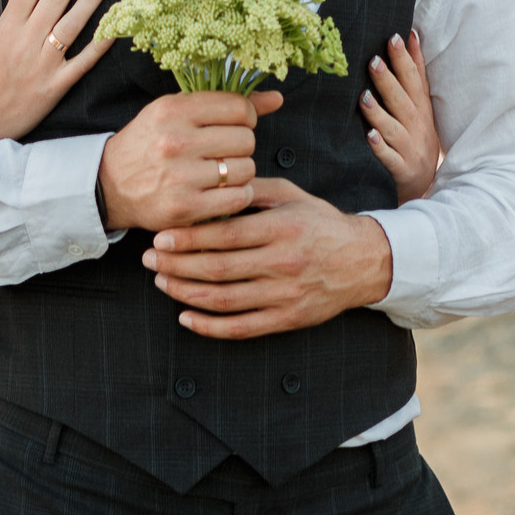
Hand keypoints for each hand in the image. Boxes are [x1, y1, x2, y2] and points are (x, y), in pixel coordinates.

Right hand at [98, 89, 279, 232]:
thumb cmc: (149, 143)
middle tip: (223, 153)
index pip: (239, 108)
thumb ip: (227, 104)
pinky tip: (221, 192)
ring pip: (245, 170)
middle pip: (246, 140)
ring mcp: (179, 176)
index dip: (245, 118)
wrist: (109, 183)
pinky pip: (237, 198)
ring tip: (220, 173)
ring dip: (240, 173)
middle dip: (241, 147)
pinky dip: (236, 196)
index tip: (232, 127)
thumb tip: (277, 98)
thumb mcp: (178, 112)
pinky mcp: (184, 208)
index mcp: (173, 110)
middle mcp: (175, 141)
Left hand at [142, 178, 393, 338]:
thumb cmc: (321, 223)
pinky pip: (242, 328)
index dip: (188, 238)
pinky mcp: (288, 318)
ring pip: (225, 300)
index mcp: (282, 228)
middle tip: (150, 259)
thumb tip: (210, 186)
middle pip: (218, 268)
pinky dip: (210, 327)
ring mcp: (285, 294)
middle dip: (176, 265)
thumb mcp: (292, 195)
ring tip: (162, 281)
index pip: (225, 236)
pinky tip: (186, 317)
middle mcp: (283, 263)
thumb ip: (251, 190)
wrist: (364, 261)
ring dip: (186, 293)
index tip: (159, 237)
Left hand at [361, 29, 439, 202]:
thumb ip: (414, 76)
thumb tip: (410, 35)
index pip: (415, 81)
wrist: (423, 187)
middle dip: (389, 80)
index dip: (407, 59)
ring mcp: (410, 149)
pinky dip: (380, 147)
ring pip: (394, 129)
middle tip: (372, 60)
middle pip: (403, 101)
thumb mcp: (421, 109)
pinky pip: (389, 158)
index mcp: (422, 111)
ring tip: (363, 96)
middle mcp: (418, 128)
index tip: (395, 36)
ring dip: (379, 112)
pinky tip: (369, 135)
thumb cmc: (416, 140)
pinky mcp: (401, 170)